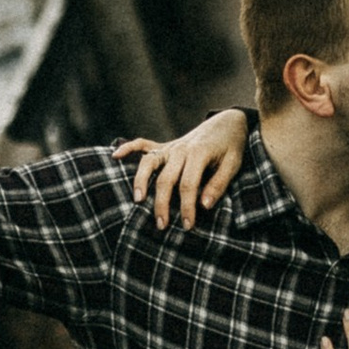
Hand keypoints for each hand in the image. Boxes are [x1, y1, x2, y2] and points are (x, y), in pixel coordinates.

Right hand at [118, 109, 249, 229]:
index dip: (187, 207)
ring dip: (140, 181)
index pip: (188, 185)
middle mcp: (180, 149)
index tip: (188, 226)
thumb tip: (204, 205)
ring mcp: (170, 146)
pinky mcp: (165, 145)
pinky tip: (115, 156)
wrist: (227, 122)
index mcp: (199, 153)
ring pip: (149, 163)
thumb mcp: (234, 164)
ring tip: (138, 201)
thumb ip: (219, 184)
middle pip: (165, 179)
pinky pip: (143, 144)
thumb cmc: (231, 147)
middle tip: (162, 225)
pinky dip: (128, 148)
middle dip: (162, 204)